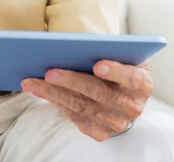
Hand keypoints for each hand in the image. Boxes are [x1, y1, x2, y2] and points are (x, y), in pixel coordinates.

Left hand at [21, 59, 152, 141]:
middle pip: (99, 93)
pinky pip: (74, 116)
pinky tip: (39, 91)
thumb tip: (78, 42)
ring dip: (53, 92)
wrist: (125, 92)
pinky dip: (54, 102)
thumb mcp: (123, 53)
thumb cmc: (121, 64)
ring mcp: (115, 122)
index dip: (115, 71)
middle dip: (72, 81)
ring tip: (32, 81)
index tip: (97, 64)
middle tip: (49, 71)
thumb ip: (110, 48)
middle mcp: (131, 106)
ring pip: (81, 106)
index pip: (131, 78)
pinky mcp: (99, 132)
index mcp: (142, 83)